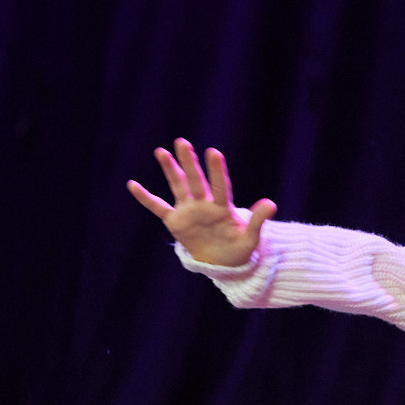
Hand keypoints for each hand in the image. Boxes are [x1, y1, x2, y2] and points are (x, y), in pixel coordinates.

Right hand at [126, 138, 275, 268]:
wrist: (222, 262)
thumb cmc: (238, 249)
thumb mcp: (250, 238)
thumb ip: (258, 220)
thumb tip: (272, 203)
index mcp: (223, 207)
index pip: (220, 186)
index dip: (217, 171)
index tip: (214, 153)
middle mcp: (204, 204)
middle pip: (196, 180)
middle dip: (189, 162)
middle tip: (182, 142)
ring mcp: (188, 210)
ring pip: (178, 186)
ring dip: (170, 170)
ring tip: (161, 152)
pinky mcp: (175, 221)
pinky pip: (157, 207)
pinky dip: (145, 198)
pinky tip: (132, 184)